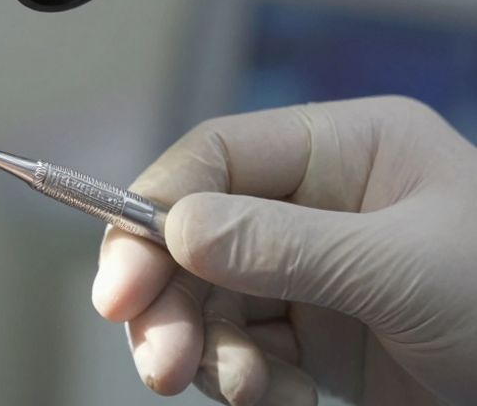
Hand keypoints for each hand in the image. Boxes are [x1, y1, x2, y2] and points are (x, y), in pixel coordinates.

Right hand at [91, 97, 476, 405]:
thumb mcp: (407, 269)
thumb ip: (287, 246)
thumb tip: (175, 229)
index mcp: (345, 150)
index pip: (217, 159)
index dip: (154, 209)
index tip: (123, 280)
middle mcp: (316, 204)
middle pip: (196, 235)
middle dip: (169, 296)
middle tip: (156, 357)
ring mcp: (314, 273)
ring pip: (210, 300)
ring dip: (205, 349)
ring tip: (229, 389)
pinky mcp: (318, 339)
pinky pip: (246, 353)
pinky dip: (247, 384)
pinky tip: (278, 402)